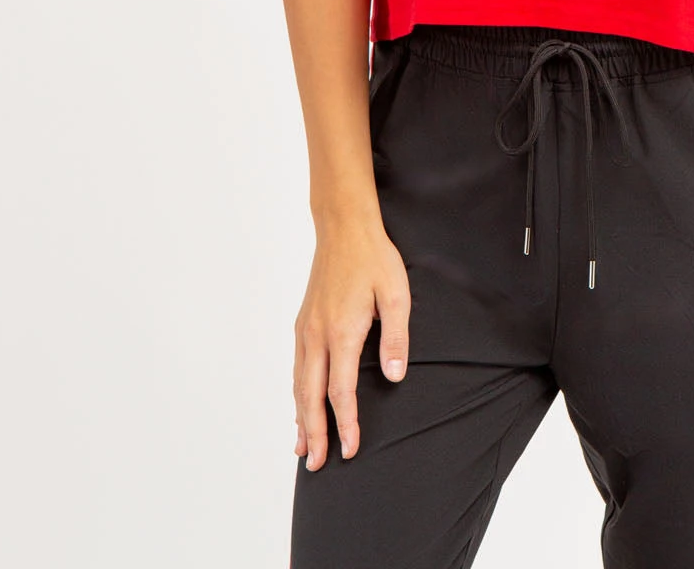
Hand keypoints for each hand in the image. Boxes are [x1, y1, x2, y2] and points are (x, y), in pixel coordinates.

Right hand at [293, 215, 411, 467]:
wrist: (344, 227)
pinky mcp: (303, 322)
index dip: (346, 424)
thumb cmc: (374, 258)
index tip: (351, 449)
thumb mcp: (397, 294)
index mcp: (342, 332)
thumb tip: (395, 377)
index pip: (341, 392)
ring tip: (302, 448)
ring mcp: (306, 329)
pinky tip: (299, 405)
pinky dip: (296, 393)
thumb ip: (396, 337)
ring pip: (299, 384)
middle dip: (315, 433)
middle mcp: (317, 335)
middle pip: (311, 396)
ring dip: (301, 418)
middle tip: (316, 465)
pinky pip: (296, 367)